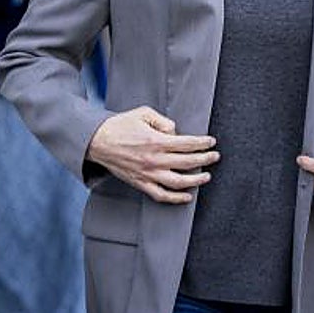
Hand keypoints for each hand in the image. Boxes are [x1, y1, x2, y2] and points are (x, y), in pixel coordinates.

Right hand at [86, 107, 218, 203]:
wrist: (98, 141)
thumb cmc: (120, 125)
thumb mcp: (143, 113)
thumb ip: (163, 120)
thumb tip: (176, 131)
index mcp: (156, 141)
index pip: (187, 144)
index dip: (203, 143)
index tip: (211, 142)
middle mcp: (154, 160)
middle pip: (187, 163)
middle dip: (205, 160)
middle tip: (215, 156)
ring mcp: (148, 174)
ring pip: (178, 182)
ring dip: (196, 181)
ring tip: (206, 176)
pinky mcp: (141, 183)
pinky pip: (162, 195)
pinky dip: (176, 199)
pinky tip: (187, 196)